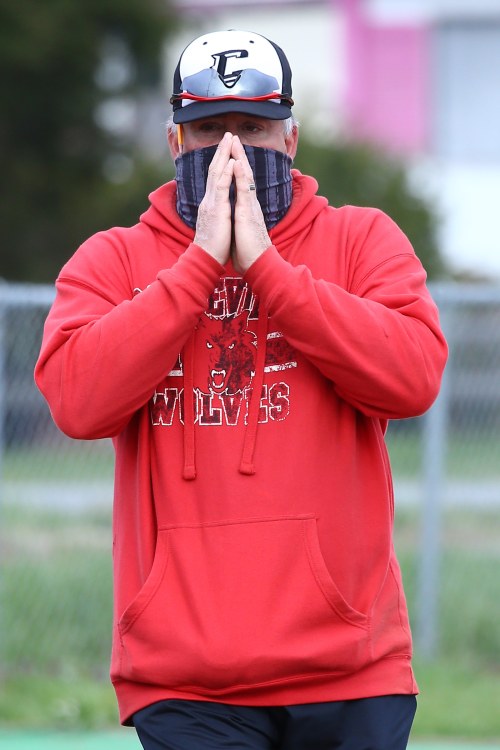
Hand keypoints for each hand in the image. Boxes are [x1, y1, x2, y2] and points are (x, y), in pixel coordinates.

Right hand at [194, 132, 233, 265]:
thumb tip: (220, 210)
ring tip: (230, 139)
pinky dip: (226, 172)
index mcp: (211, 204)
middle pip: (215, 170)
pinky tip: (231, 160)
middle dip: (222, 151)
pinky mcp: (216, 210)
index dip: (221, 162)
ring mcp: (211, 204)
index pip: (216, 178)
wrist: (205, 260)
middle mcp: (209, 200)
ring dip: (224, 155)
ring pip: (217, 173)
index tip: (227, 149)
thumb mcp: (216, 226)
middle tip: (228, 135)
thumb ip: (218, 215)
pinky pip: (222, 187)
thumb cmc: (213, 248)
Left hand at [231, 136, 271, 273]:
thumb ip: (239, 221)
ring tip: (234, 141)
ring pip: (246, 177)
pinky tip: (237, 162)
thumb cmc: (249, 252)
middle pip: (244, 174)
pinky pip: (244, 190)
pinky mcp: (248, 213)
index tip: (231, 151)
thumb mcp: (241, 231)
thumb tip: (235, 218)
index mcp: (247, 208)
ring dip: (239, 158)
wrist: (258, 265)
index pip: (241, 182)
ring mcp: (250, 207)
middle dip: (238, 154)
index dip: (236, 166)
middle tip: (232, 136)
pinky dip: (240, 175)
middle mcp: (250, 204)